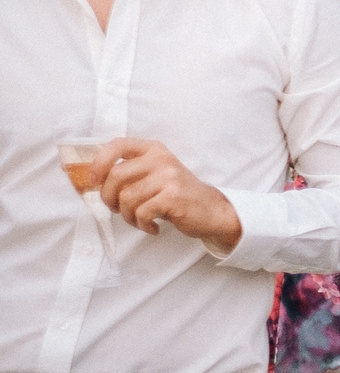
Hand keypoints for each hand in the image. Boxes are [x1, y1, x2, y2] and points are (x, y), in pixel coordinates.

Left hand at [93, 137, 242, 253]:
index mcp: (154, 150)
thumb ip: (131, 172)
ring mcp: (169, 177)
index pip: (117, 145)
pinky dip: (143, 224)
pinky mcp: (173, 197)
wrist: (213, 211)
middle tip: (117, 209)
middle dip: (108, 198)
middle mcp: (161, 159)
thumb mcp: (156, 174)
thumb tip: (94, 181)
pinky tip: (153, 227)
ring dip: (128, 216)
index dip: (99, 163)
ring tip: (140, 220)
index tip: (94, 181)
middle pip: (115, 176)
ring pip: (126, 198)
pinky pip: (142, 212)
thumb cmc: (177, 195)